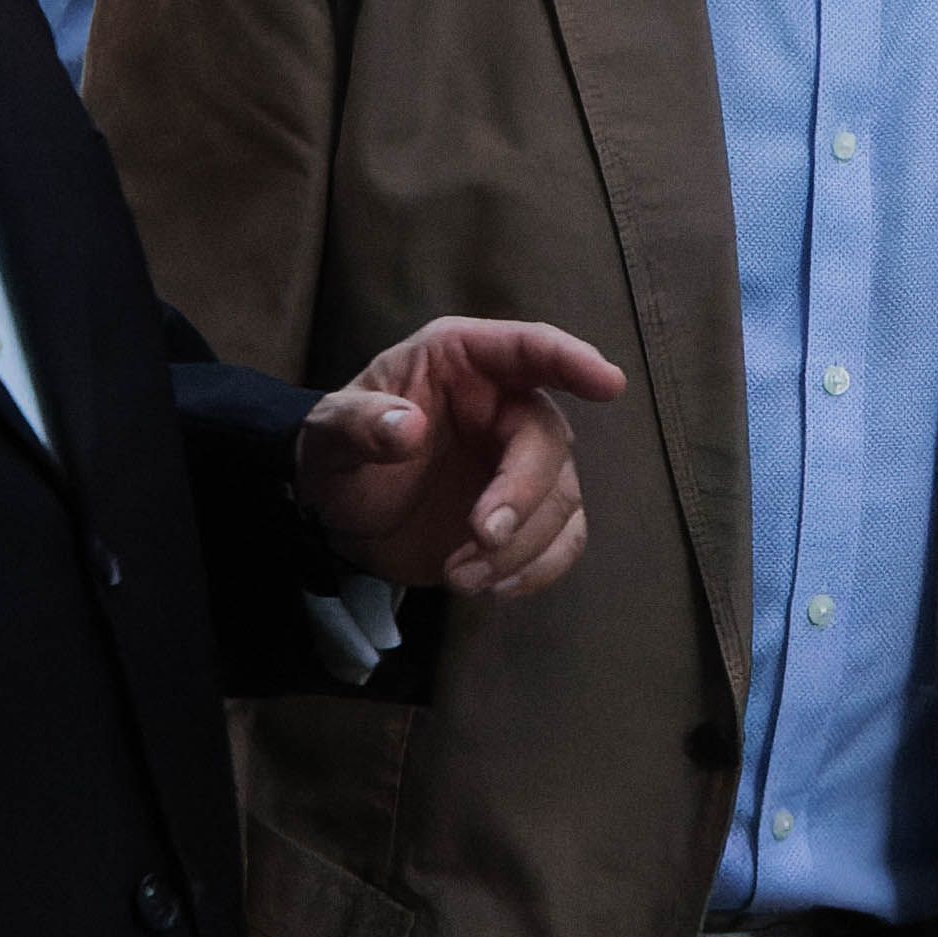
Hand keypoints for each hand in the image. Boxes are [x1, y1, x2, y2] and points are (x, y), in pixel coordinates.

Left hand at [295, 317, 626, 600]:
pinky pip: (564, 540)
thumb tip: (407, 427)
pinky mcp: (526, 516)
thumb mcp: (328, 435)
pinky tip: (491, 587)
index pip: (529, 349)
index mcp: (463, 361)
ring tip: (459, 576)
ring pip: (561, 498)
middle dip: (523, 494)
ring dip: (520, 545)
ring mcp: (519, 462)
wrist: (340, 515)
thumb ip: (359, 425)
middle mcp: (504, 405)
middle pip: (549, 440)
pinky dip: (538, 569)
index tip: (609, 384)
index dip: (572, 361)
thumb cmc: (338, 454)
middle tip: (481, 535)